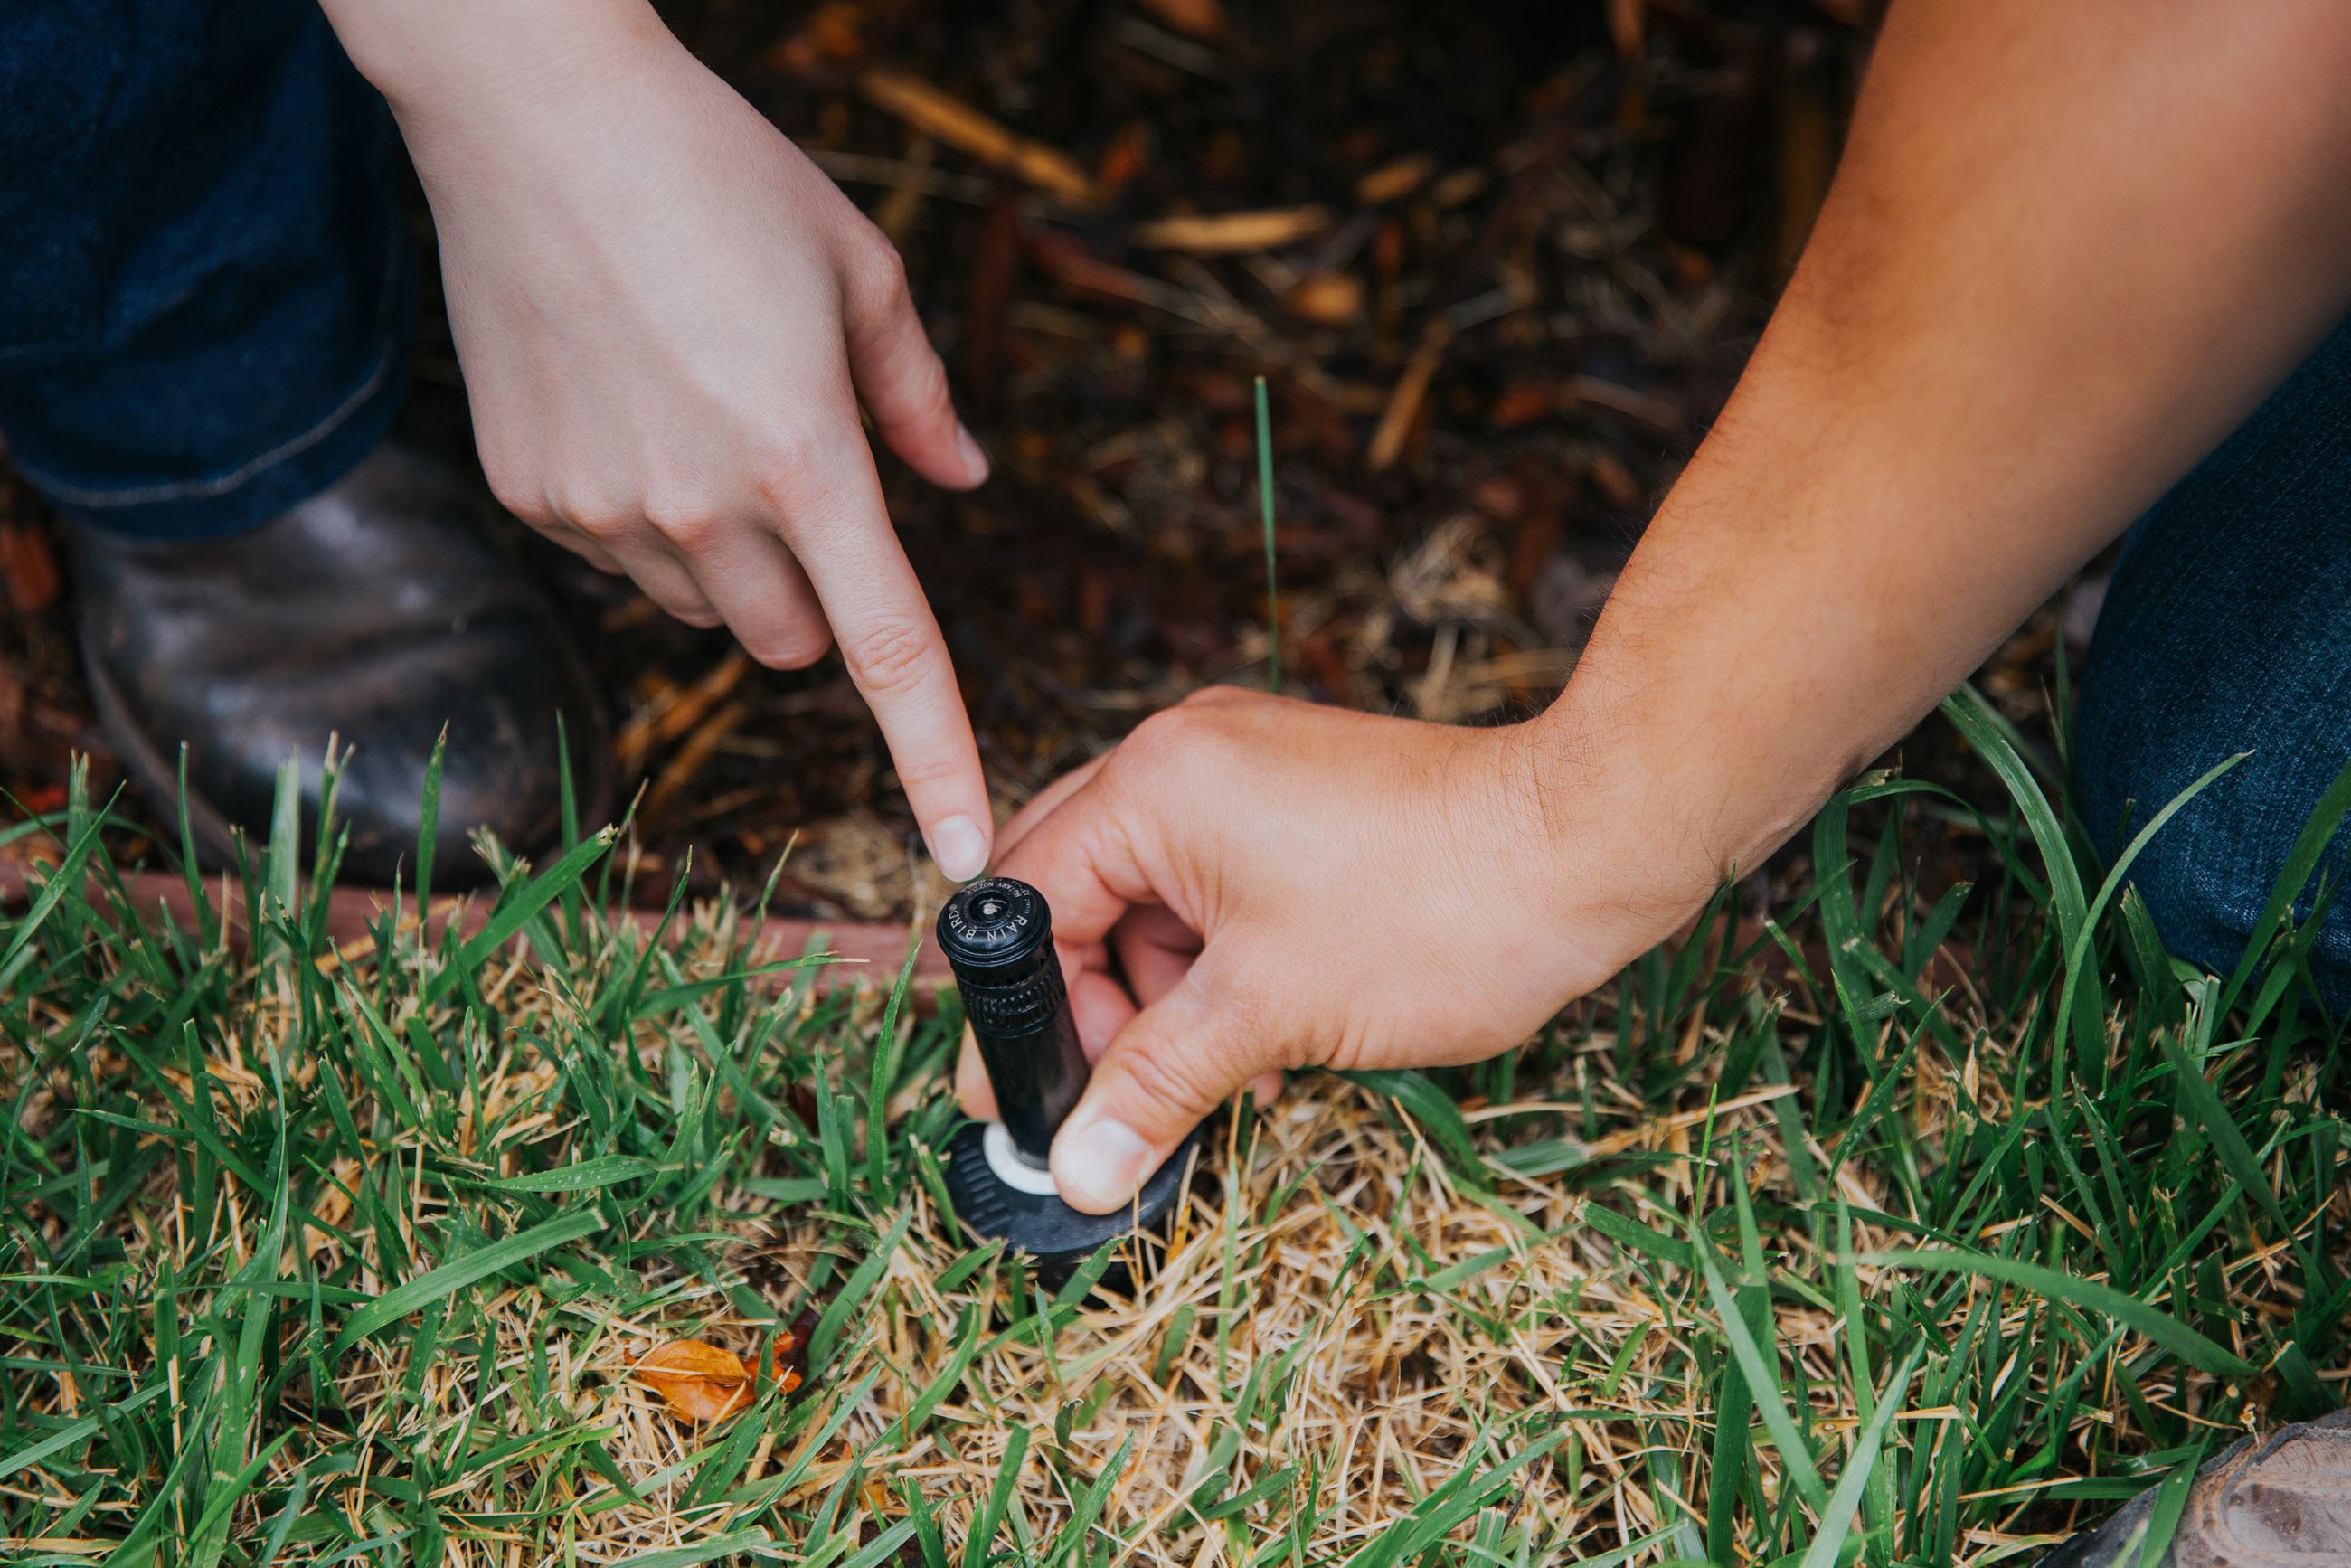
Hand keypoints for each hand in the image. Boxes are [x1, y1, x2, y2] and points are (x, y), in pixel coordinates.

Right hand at [369, 5, 993, 876]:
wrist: (533, 112)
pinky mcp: (530, 495)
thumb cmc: (718, 174)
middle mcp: (702, 509)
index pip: (891, 655)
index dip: (937, 762)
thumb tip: (965, 486)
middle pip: (794, 646)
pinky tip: (626, 409)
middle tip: (800, 482)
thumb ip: (919, 403)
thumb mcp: (858, 271)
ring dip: (729, 558)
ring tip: (700, 415)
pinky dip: (642, 519)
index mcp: (807, 460)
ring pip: (706, 610)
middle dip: (817, 597)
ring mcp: (603, 510)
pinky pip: (619, 561)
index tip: (961, 853)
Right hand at [960, 688, 1692, 1212]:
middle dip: (1091, 1007)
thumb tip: (1077, 1168)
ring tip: (1220, 1081)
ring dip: (1164, 998)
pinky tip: (1267, 1042)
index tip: (1017, 1105)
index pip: (1028, 900)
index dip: (1018, 1016)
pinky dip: (1221, 967)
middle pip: (1076, 892)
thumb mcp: (1270, 1013)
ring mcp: (1247, 769)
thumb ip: (1154, 1086)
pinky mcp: (1300, 797)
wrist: (1593, 843)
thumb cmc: (1438, 908)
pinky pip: (1216, 887)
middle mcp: (1186, 755)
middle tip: (1107, 1102)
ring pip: (1150, 899)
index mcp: (1154, 784)